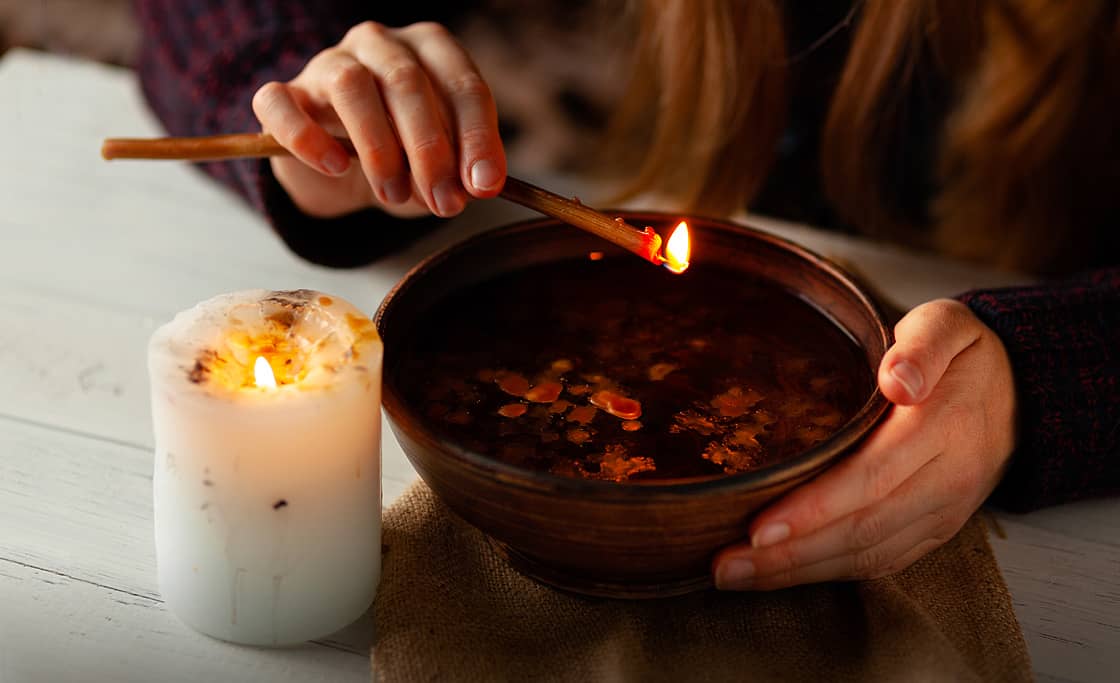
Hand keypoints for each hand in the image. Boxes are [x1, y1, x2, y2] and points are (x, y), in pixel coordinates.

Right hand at [251, 21, 505, 218]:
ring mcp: (328, 62)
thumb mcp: (440, 166)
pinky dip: (309, 138)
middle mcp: (380, 45)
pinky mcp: (284, 94)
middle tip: (444, 202)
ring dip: (380, 148)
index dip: (477, 137)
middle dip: (431, 150)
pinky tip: (335, 167)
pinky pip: (283, 104)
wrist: (342, 171)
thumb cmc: (403, 157)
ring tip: (393, 195)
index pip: (461, 84)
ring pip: (351, 85)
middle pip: (407, 82)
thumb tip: (473, 187)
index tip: (484, 186)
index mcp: (430, 51)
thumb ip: (458, 171)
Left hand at [713, 299, 1016, 589]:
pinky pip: (881, 562)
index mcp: (942, 428)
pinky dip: (828, 573)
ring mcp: (942, 513)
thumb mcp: (948, 325)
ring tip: (736, 576)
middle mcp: (945, 482)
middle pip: (861, 529)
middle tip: (726, 565)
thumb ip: (923, 346)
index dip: (815, 508)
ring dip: (800, 572)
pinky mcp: (934, 530)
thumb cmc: (963, 355)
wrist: (1021, 394)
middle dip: (790, 554)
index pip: (871, 478)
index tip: (760, 529)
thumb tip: (898, 380)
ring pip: (868, 555)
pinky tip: (781, 574)